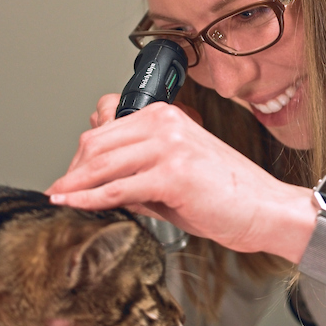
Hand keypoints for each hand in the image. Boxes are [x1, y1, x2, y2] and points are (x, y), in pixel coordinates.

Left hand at [48, 99, 312, 257]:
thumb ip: (139, 169)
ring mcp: (169, 146)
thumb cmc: (228, 195)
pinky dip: (88, 199)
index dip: (82, 150)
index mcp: (167, 115)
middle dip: (73, 168)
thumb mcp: (175, 171)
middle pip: (97, 141)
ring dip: (74, 184)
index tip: (72, 171)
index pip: (106, 122)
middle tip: (61, 188)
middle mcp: (166, 123)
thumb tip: (101, 181)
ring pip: (102, 163)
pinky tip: (73, 204)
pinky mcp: (171, 175)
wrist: (265, 210)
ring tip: (60, 197)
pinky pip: (117, 189)